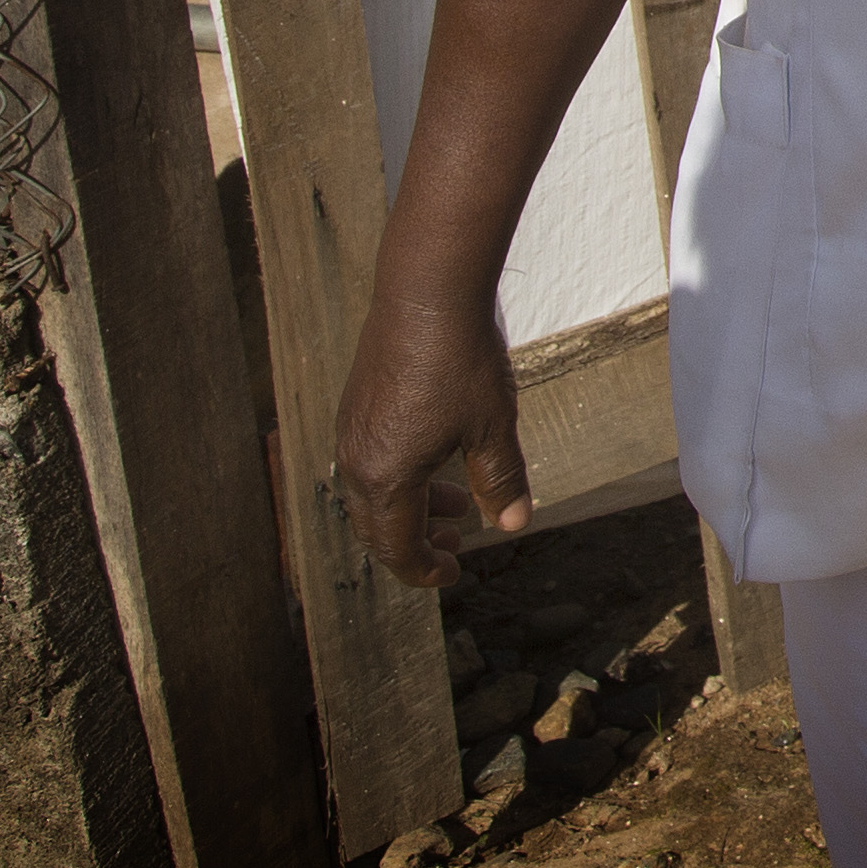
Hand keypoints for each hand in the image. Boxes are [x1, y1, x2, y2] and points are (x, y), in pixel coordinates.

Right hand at [336, 287, 533, 587]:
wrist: (426, 293)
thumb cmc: (462, 361)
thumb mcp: (492, 427)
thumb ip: (501, 481)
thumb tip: (514, 525)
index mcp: (387, 478)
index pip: (397, 548)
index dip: (423, 569)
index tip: (451, 574)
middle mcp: (357, 461)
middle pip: (377, 527)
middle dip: (416, 542)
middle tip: (456, 543)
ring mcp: (352, 431)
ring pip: (374, 492)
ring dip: (413, 506)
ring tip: (459, 501)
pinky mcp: (356, 404)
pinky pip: (370, 459)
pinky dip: (401, 475)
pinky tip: (438, 456)